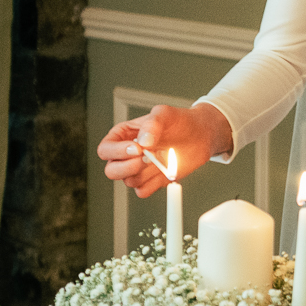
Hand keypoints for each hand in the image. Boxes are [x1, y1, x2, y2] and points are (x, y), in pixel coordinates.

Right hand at [96, 104, 233, 196]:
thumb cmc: (179, 121)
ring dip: (146, 173)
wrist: (200, 135)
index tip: (138, 148)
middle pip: (111, 171)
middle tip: (147, 158)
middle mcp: (127, 155)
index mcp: (123, 136)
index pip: (105, 150)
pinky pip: (143, 191)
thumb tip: (142, 142)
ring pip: (129, 181)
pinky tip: (165, 171)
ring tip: (161, 159)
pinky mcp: (151, 181)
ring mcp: (138, 169)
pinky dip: (154, 185)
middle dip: (128, 167)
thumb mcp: (164, 114)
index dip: (117, 152)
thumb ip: (152, 124)